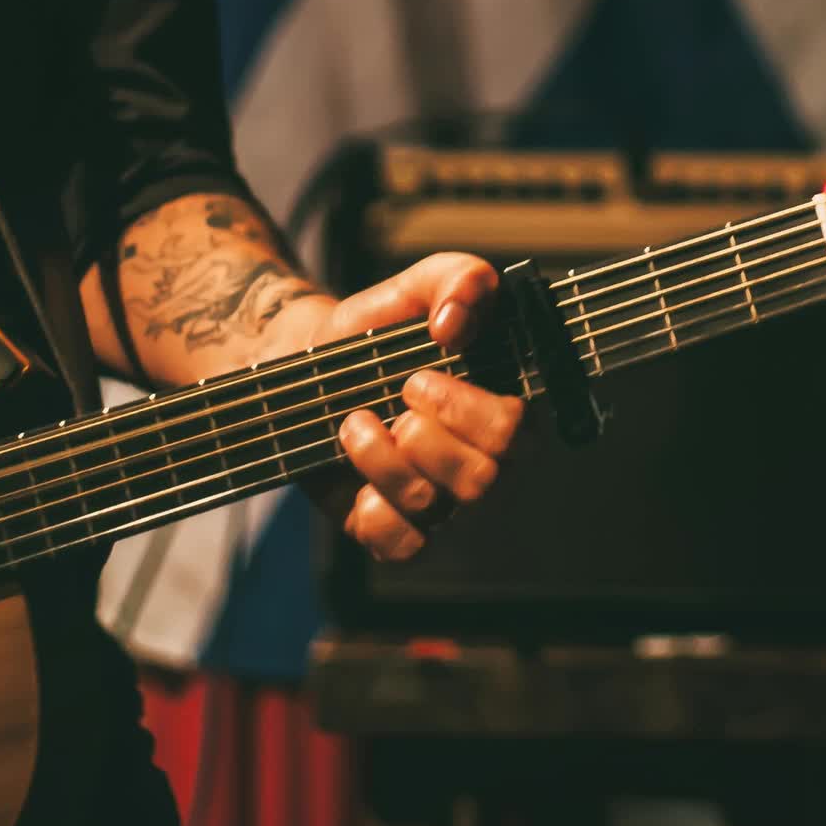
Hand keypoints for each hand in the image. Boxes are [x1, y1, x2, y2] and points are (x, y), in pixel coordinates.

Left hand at [310, 254, 524, 560]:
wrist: (308, 364)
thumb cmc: (375, 329)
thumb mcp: (417, 286)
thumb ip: (460, 279)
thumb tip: (456, 324)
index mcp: (501, 410)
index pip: (516, 432)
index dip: (463, 409)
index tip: (417, 377)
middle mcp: (480, 463)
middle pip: (483, 479)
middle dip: (425, 436)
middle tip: (394, 402)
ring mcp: (442, 503)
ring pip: (432, 507)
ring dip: (380, 457)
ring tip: (354, 423)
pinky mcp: (398, 530)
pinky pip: (403, 547)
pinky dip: (373, 514)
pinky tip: (354, 478)